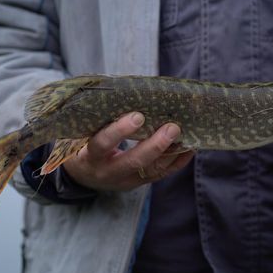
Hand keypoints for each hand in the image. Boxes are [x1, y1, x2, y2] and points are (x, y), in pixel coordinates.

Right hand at [63, 112, 194, 190]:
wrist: (83, 175)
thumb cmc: (84, 142)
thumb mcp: (83, 132)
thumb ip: (100, 117)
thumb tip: (129, 90)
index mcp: (89, 157)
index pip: (102, 144)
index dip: (120, 131)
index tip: (138, 116)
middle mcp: (107, 172)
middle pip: (134, 161)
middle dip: (155, 145)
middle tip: (172, 127)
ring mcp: (125, 181)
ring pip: (151, 170)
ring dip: (171, 152)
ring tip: (186, 134)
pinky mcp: (139, 183)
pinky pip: (161, 174)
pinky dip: (177, 162)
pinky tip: (189, 148)